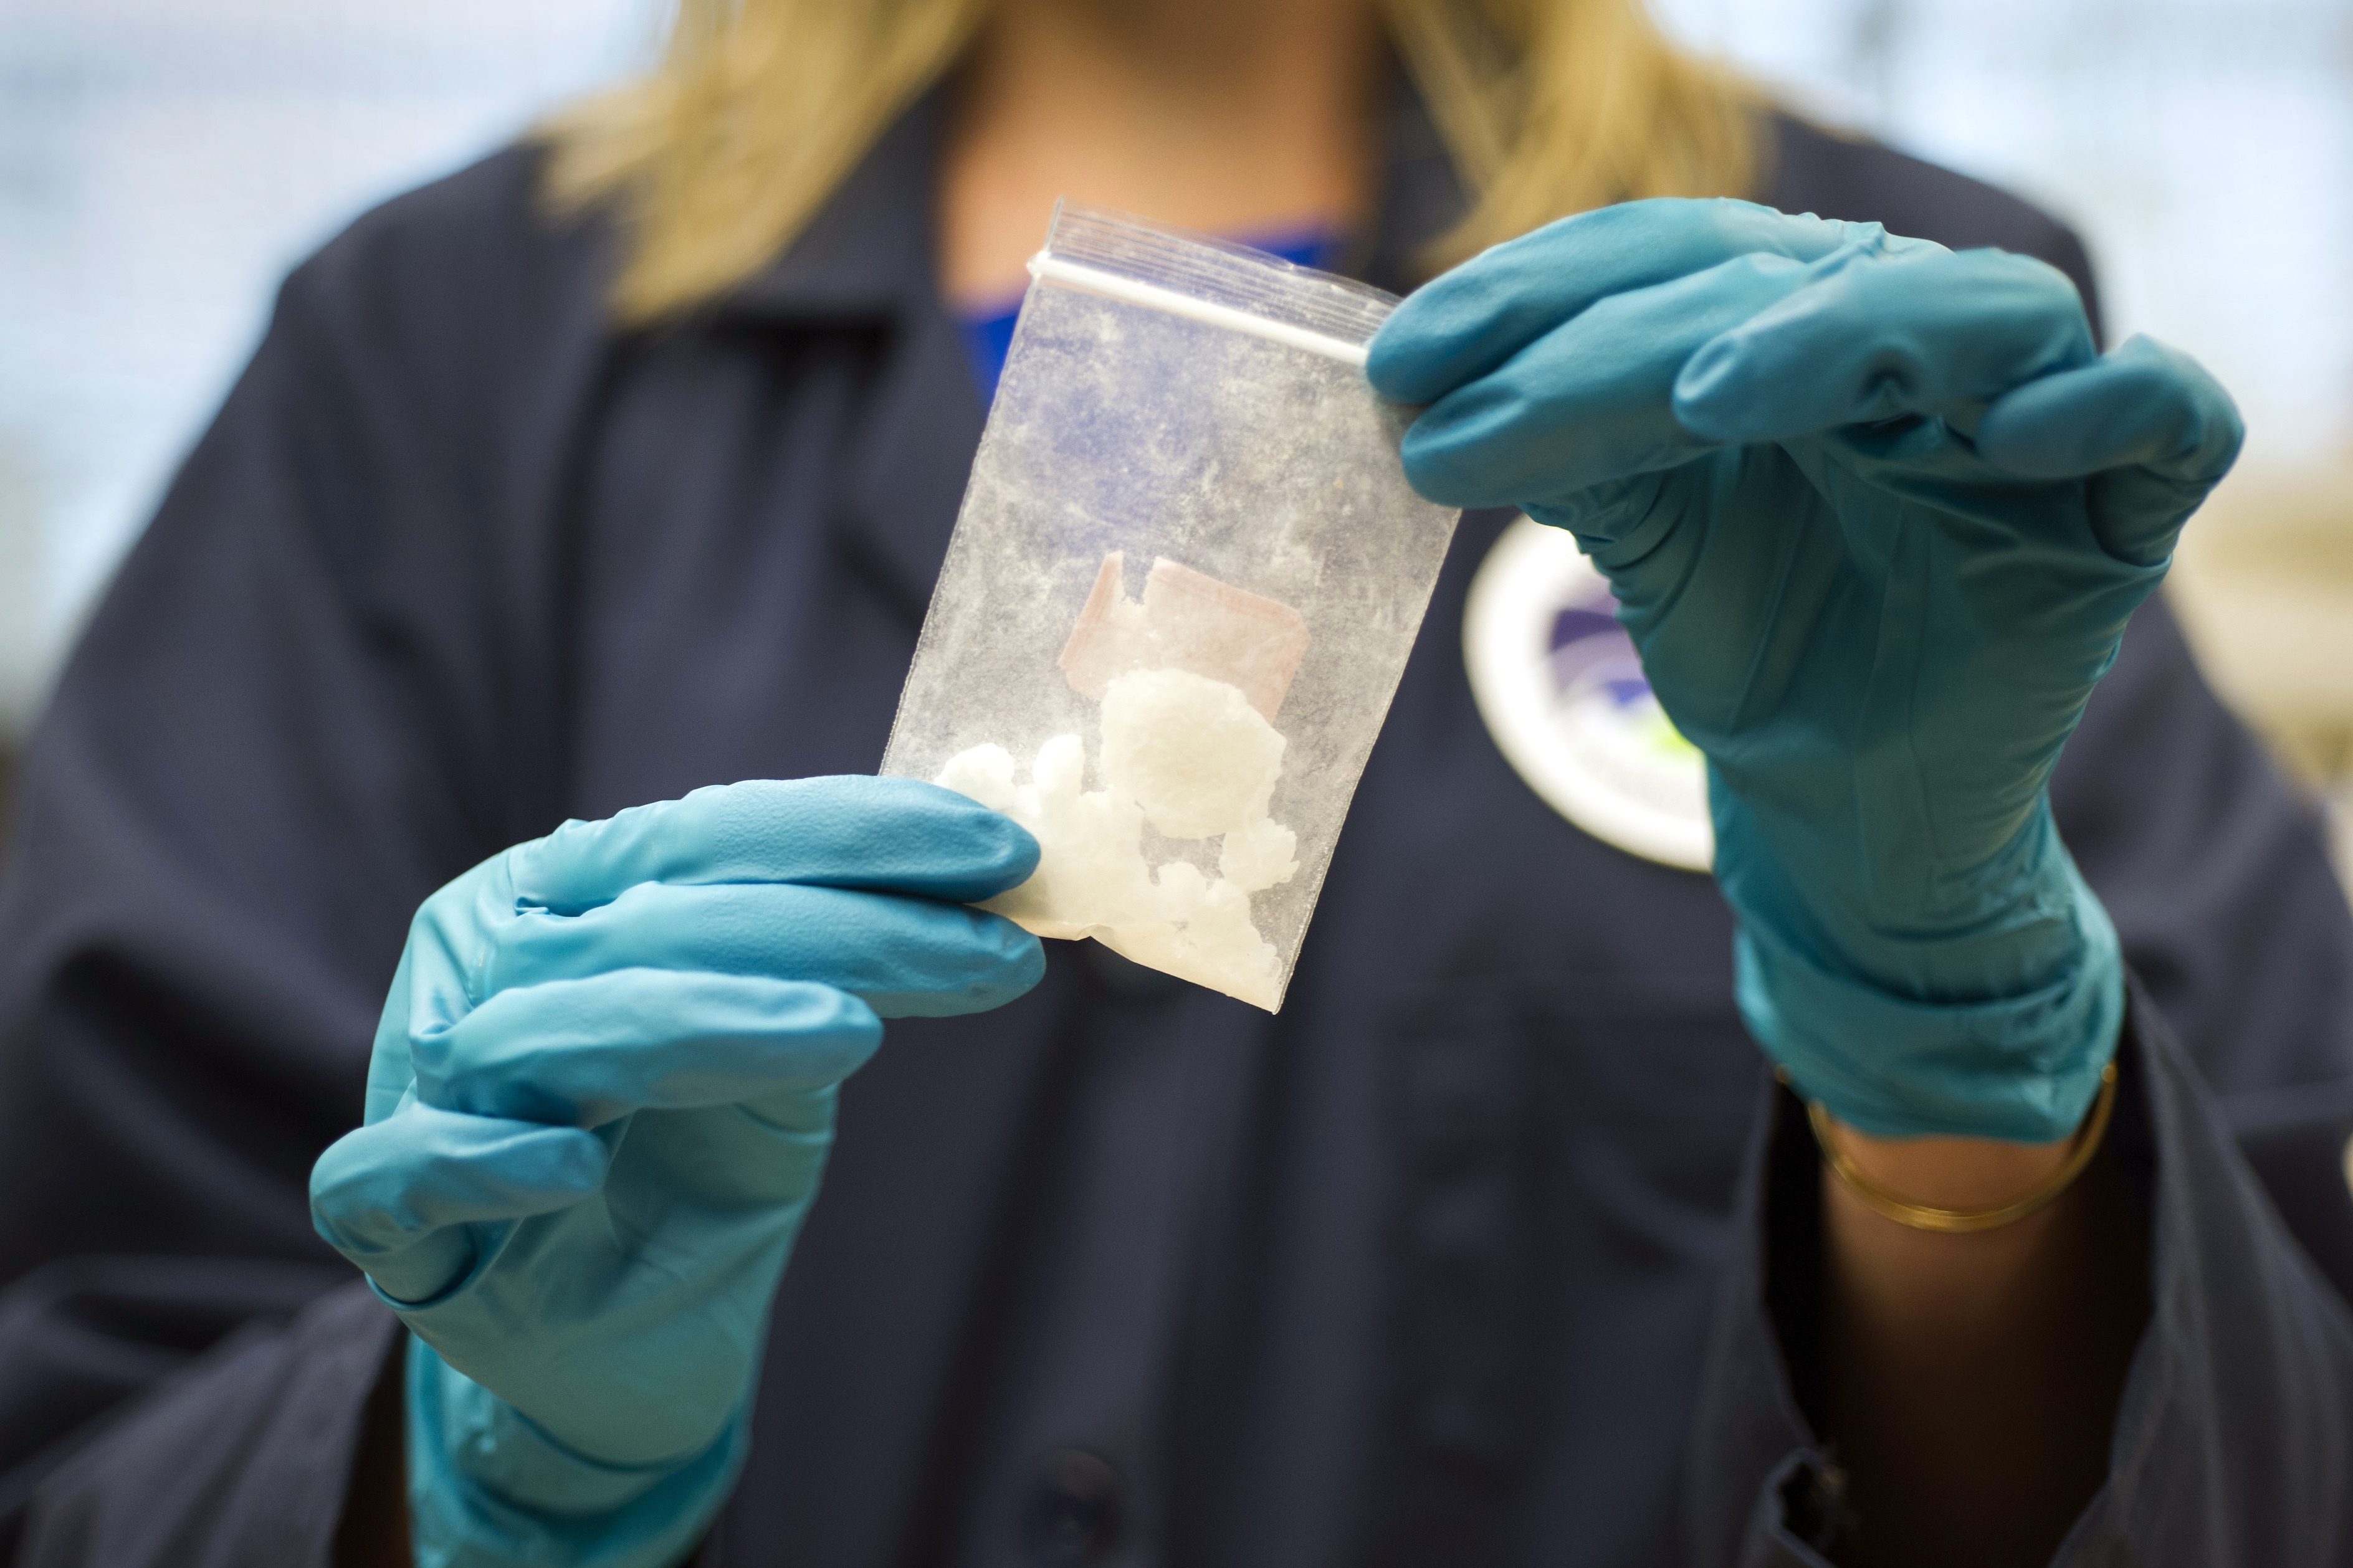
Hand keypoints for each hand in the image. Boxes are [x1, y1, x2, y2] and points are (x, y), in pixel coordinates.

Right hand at [310, 776, 1040, 1563]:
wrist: (619, 1345)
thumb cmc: (697, 1167)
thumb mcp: (787, 1047)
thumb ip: (843, 958)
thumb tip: (994, 879)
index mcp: (568, 893)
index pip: (709, 835)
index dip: (854, 833)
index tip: (1000, 851)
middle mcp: (489, 964)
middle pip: (654, 923)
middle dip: (838, 928)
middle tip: (987, 949)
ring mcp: (430, 1086)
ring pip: (548, 1029)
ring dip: (699, 1021)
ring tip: (847, 1033)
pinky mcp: (390, 1222)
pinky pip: (403, 1174)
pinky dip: (481, 1159)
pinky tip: (575, 1164)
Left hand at [1370, 199, 2240, 1140]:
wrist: (1841, 827)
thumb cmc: (1757, 662)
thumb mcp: (1646, 541)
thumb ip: (1571, 450)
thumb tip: (1424, 389)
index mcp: (1797, 340)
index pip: (1682, 261)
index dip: (1543, 291)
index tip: (1401, 365)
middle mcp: (1910, 355)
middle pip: (1795, 279)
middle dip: (1622, 335)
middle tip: (1476, 397)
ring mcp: (2022, 425)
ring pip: (1976, 312)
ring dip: (1843, 335)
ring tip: (1708, 394)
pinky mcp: (2115, 512)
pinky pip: (2161, 413)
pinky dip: (2104, 398)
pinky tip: (2010, 428)